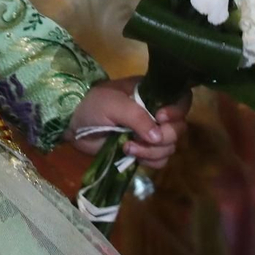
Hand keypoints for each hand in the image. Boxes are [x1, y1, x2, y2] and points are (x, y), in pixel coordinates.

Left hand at [69, 76, 188, 167]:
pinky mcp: (142, 151)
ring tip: (128, 146)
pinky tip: (130, 154)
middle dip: (163, 136)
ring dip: (152, 151)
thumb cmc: (93, 105)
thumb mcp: (113, 103)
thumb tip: (157, 136)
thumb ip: (137, 116)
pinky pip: (160, 160)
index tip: (160, 117)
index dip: (177, 111)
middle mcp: (156, 113)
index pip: (181, 100)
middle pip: (178, 128)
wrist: (73, 125)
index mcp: (152, 94)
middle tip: (140, 137)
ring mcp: (149, 133)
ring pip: (170, 147)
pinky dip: (149, 160)